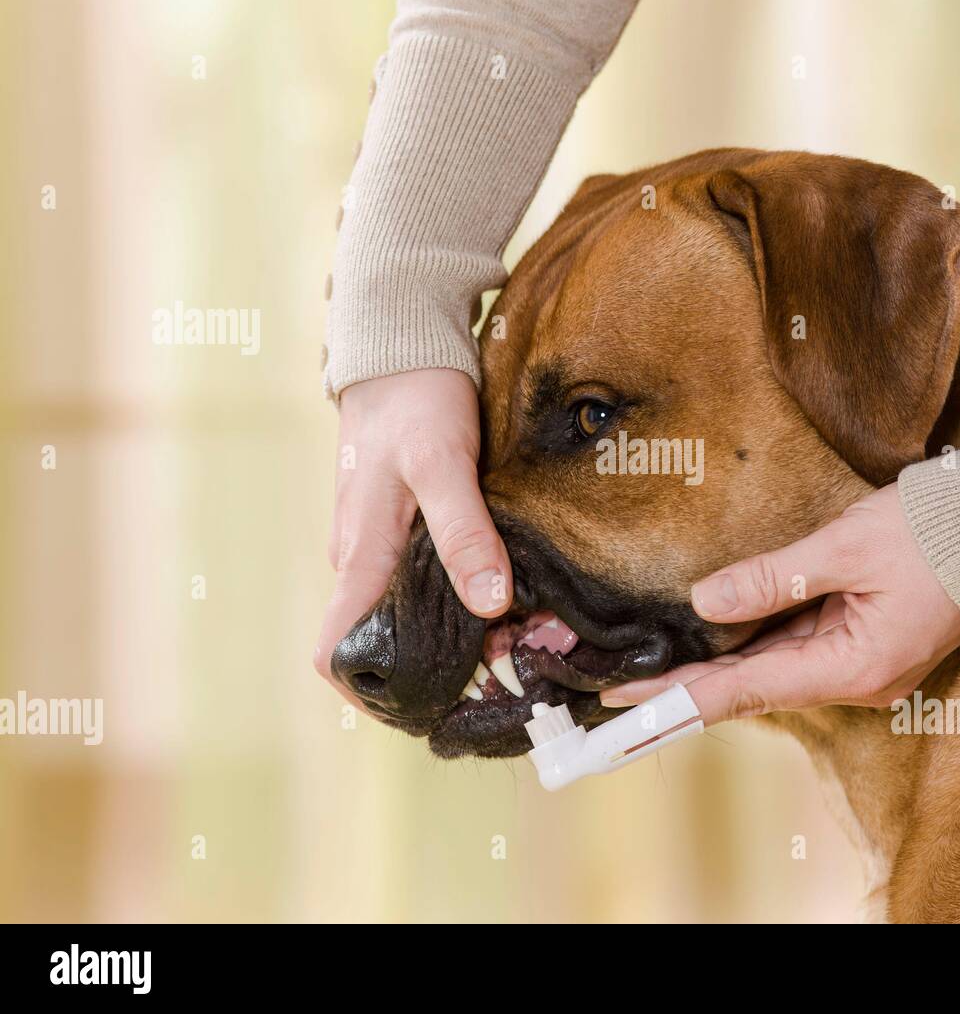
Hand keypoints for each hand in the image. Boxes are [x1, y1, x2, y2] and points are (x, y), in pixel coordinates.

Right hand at [313, 369, 512, 695]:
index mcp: (361, 560)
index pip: (336, 656)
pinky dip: (470, 600)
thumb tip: (489, 606)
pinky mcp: (408, 531)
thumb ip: (464, 534)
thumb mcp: (443, 463)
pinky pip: (432, 584)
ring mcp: (385, 549)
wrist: (403, 347)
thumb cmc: (415, 401)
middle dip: (446, 671)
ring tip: (526, 637)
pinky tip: (515, 598)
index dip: (374, 696)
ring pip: (418, 618)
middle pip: (391, 647)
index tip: (436, 709)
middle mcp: (365, 565)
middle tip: (513, 670)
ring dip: (466, 637)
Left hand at [600, 482, 959, 722]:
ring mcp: (861, 663)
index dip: (680, 698)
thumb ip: (772, 578)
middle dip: (686, 687)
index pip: (746, 690)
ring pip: (771, 668)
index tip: (627, 708)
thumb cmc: (935, 531)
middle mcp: (855, 680)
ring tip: (650, 668)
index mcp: (854, 667)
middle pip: (753, 687)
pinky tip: (710, 639)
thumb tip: (705, 602)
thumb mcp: (845, 547)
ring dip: (715, 667)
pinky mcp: (863, 642)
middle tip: (619, 692)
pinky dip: (752, 643)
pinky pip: (795, 646)